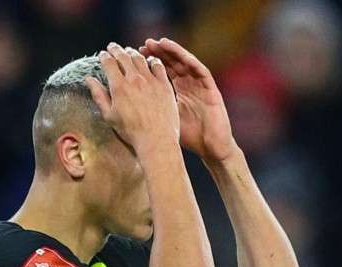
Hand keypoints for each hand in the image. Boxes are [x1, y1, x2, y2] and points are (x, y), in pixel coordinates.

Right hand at [88, 44, 179, 158]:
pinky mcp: (164, 85)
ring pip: (140, 58)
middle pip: (123, 56)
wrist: (156, 140)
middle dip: (116, 49)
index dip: (104, 56)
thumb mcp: (109, 116)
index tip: (102, 55)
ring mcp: (150, 81)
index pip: (109, 63)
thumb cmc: (131, 132)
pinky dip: (152, 60)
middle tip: (113, 47)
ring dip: (132, 53)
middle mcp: (134, 79)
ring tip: (129, 52)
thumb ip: (99, 95)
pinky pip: (158, 66)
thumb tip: (89, 79)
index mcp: (118, 86)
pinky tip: (150, 61)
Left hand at [140, 37, 237, 162]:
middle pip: (174, 63)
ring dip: (174, 52)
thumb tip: (130, 102)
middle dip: (160, 52)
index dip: (152, 60)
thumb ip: (154, 106)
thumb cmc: (189, 138)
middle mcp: (190, 84)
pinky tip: (181, 55)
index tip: (136, 54)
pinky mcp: (211, 90)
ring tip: (160, 43)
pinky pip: (201, 71)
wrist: (211, 148)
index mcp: (179, 90)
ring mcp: (201, 86)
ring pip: (187, 63)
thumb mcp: (167, 118)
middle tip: (145, 44)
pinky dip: (191, 62)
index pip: (164, 70)